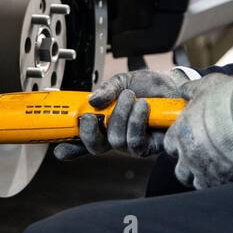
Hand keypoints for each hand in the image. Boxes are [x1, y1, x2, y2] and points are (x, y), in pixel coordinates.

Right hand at [53, 67, 188, 160]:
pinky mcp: (151, 146)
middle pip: (96, 147)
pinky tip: (142, 107)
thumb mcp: (122, 81)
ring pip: (116, 142)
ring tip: (129, 97)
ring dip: (120, 117)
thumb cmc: (148, 85)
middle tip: (90, 117)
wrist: (174, 84)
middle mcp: (117, 137)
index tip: (58, 150)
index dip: (70, 148)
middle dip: (89, 134)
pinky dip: (136, 122)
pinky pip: (136, 143)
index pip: (84, 140)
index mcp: (105, 124)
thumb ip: (106, 90)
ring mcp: (133, 143)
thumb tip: (91, 101)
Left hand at [163, 74, 232, 189]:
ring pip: (196, 182)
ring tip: (216, 167)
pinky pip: (217, 187)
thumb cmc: (227, 98)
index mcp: (180, 133)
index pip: (169, 145)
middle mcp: (187, 154)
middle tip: (203, 156)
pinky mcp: (222, 178)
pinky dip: (222, 181)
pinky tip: (231, 172)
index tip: (189, 139)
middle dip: (189, 165)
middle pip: (180, 170)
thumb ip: (190, 89)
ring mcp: (204, 169)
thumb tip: (182, 87)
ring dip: (204, 176)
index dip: (179, 143)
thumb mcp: (204, 86)